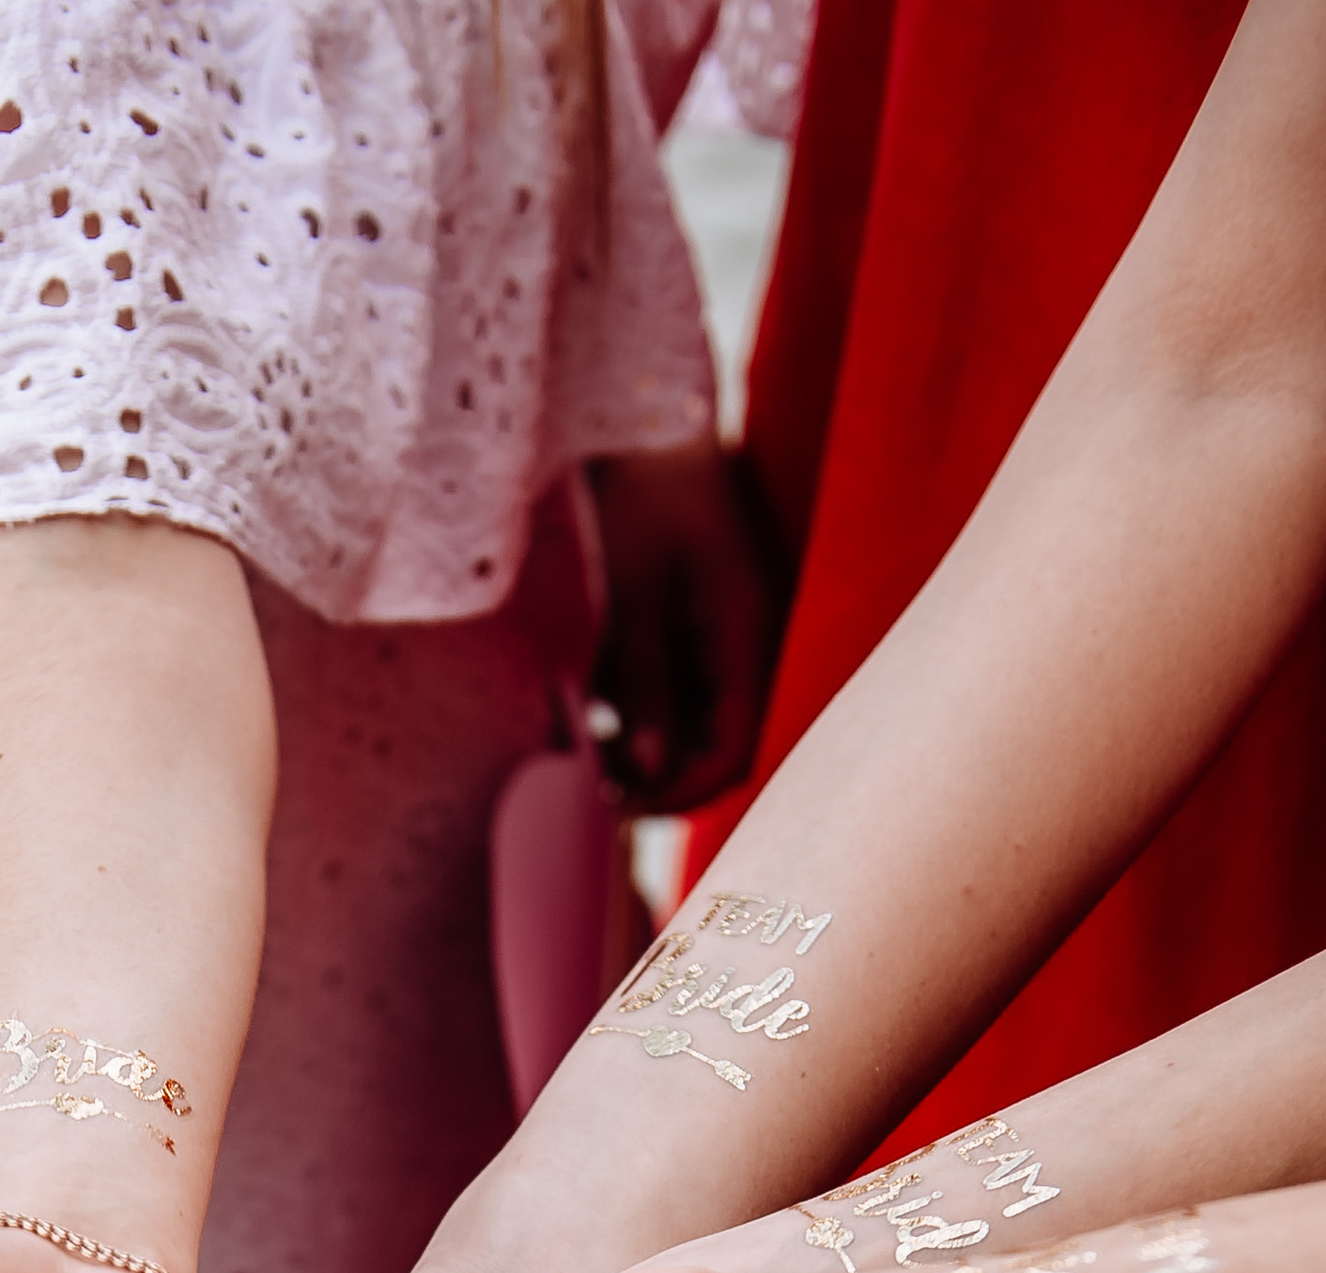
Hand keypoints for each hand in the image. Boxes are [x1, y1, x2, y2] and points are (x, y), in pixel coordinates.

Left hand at [585, 440, 784, 816]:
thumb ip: (644, 682)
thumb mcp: (630, 590)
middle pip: (714, 748)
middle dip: (653, 775)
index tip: (612, 805)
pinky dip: (629, 709)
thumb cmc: (636, 487)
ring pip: (688, 726)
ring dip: (635, 745)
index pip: (734, 751)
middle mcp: (747, 644)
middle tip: (586, 782)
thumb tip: (648, 769)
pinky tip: (585, 704)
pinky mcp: (690, 628)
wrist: (634, 414)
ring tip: (576, 740)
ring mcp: (720, 637)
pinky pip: (669, 692)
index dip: (678, 793)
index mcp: (749, 634)